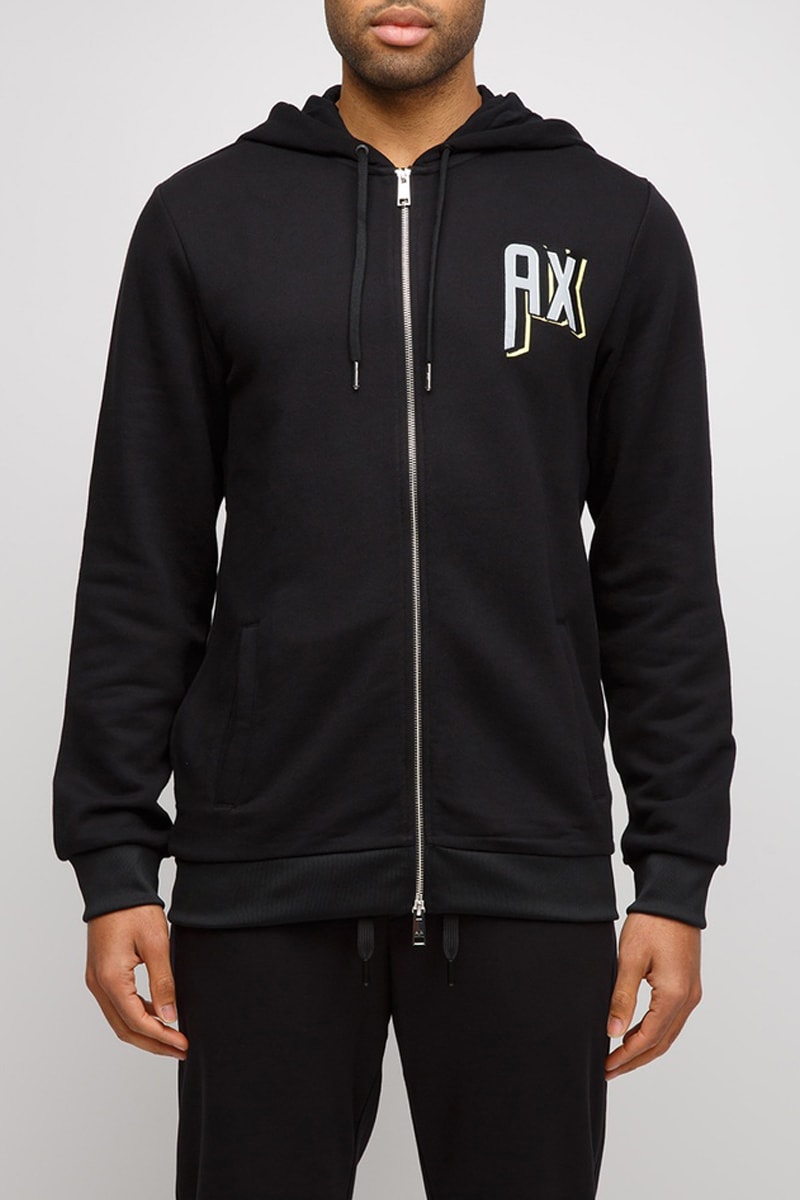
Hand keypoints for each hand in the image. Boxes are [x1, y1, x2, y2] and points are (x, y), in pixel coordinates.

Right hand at [85, 904, 188, 1059]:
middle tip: (181, 1049)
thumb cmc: (135, 910)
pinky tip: (159, 1016)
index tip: (183, 1043)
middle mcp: (98, 985)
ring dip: (145, 1033)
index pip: (136, 1022)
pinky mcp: (100, 975)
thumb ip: (163, 983)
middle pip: (125, 1029)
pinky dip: (137, 1016)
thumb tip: (170, 1017)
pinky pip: (117, 1006)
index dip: (161, 1037)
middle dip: (154, 1043)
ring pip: (119, 1021)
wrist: (116, 888)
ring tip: (173, 1038)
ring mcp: (96, 981)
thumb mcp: (156, 945)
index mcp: (111, 979)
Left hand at [605, 911, 701, 1079]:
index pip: (648, 1038)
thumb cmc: (651, 924)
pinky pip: (672, 1020)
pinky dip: (653, 1033)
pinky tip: (635, 1034)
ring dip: (644, 1049)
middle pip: (661, 1043)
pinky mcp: (688, 987)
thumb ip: (622, 998)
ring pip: (668, 1034)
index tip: (606, 1066)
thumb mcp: (630, 960)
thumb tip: (613, 1031)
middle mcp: (687, 1000)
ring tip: (619, 1058)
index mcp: (674, 995)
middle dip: (634, 1059)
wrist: (672, 900)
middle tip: (610, 1070)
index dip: (626, 1055)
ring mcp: (691, 994)